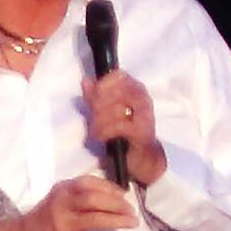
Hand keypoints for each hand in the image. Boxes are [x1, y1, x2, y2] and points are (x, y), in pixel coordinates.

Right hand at [0, 173, 134, 230]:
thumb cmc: (46, 218)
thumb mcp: (59, 199)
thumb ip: (80, 195)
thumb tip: (115, 196)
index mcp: (62, 189)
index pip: (89, 182)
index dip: (110, 187)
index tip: (123, 194)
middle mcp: (62, 203)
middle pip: (95, 199)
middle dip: (118, 204)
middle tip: (131, 211)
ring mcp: (63, 222)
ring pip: (96, 219)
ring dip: (118, 221)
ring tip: (132, 224)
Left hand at [86, 69, 166, 187]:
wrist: (140, 155)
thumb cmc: (122, 130)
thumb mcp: (105, 111)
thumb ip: (94, 96)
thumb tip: (86, 80)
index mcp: (134, 88)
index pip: (118, 76)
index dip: (103, 84)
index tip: (93, 95)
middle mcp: (142, 98)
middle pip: (115, 91)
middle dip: (98, 104)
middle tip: (92, 115)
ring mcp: (144, 114)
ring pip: (115, 108)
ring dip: (99, 121)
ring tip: (95, 130)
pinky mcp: (142, 132)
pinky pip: (119, 126)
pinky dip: (105, 132)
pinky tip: (101, 137)